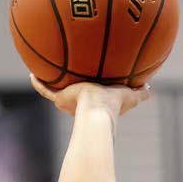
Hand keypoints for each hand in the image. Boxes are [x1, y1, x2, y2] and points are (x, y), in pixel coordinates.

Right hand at [30, 75, 149, 118]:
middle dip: (70, 87)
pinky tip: (32, 73)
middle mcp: (78, 104)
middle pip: (72, 94)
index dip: (91, 91)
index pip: (91, 97)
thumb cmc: (115, 106)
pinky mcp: (59, 97)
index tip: (90, 83)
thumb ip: (140, 92)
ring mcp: (67, 100)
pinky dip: (38, 83)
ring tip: (45, 71)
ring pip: (56, 91)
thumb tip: (150, 87)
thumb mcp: (131, 95)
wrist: (98, 110)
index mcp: (94, 103)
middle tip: (67, 75)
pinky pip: (45, 89)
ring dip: (51, 82)